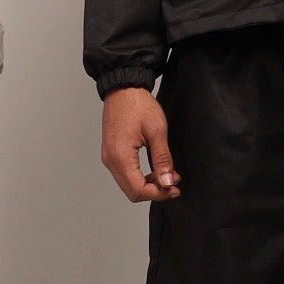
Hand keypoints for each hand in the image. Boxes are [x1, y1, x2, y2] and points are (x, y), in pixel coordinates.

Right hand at [101, 87, 180, 202]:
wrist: (123, 89)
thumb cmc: (138, 105)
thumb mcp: (157, 130)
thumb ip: (162, 159)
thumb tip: (168, 182)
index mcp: (121, 156)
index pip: (138, 190)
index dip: (159, 194)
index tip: (175, 188)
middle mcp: (111, 160)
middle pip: (132, 192)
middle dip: (154, 192)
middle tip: (173, 183)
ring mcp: (109, 158)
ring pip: (128, 185)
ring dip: (148, 186)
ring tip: (167, 175)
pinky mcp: (111, 154)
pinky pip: (125, 175)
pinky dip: (140, 178)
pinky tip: (154, 170)